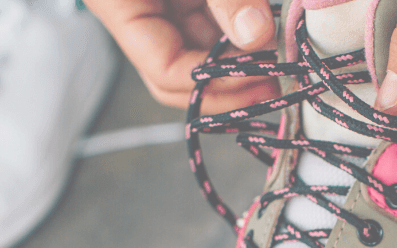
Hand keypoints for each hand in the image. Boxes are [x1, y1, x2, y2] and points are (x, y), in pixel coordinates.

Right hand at [85, 0, 277, 111]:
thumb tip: (258, 37)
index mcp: (116, 3)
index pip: (165, 71)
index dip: (216, 83)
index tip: (261, 75)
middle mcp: (134, 12)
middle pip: (178, 78)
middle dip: (229, 89)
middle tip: (276, 85)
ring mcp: (157, 5)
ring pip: (198, 53)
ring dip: (239, 63)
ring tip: (280, 61)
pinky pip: (207, 26)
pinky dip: (239, 36)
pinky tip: (269, 38)